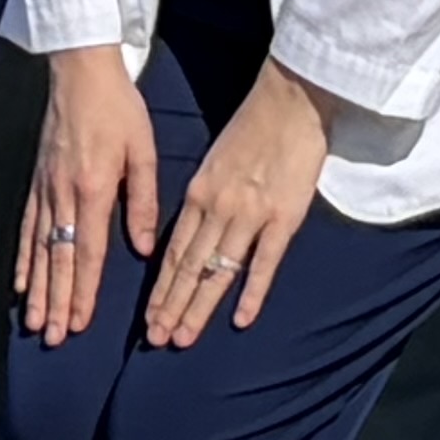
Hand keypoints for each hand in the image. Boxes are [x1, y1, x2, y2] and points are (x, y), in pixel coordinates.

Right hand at [16, 45, 157, 349]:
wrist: (80, 69)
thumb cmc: (118, 108)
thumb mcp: (143, 150)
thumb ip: (142, 201)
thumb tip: (142, 248)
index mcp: (94, 189)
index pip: (90, 251)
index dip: (85, 291)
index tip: (80, 323)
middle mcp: (64, 194)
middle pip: (60, 258)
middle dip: (57, 301)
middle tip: (53, 337)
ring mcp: (45, 188)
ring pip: (40, 249)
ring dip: (38, 288)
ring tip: (34, 321)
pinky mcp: (36, 180)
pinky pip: (27, 226)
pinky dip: (23, 257)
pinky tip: (20, 282)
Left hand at [143, 64, 332, 345]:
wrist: (291, 99)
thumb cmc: (254, 125)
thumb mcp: (215, 160)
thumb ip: (203, 197)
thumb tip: (190, 233)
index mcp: (199, 192)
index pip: (173, 251)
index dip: (160, 288)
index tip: (148, 318)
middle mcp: (218, 208)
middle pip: (189, 267)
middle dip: (171, 307)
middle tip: (156, 340)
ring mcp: (251, 215)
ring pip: (217, 271)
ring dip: (199, 307)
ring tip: (183, 338)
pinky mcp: (284, 218)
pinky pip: (263, 263)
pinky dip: (251, 293)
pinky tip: (241, 320)